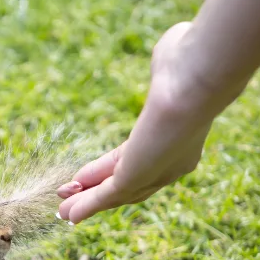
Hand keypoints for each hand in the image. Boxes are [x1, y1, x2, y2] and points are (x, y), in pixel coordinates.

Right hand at [57, 22, 244, 223]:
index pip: (144, 158)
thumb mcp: (174, 64)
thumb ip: (169, 66)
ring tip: (64, 213)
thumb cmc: (190, 63)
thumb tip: (174, 46)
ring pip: (117, 195)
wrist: (195, 80)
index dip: (116, 167)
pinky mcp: (136, 177)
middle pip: (131, 185)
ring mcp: (156, 173)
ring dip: (87, 204)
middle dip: (100, 193)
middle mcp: (173, 162)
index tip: (93, 173)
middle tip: (74, 201)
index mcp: (184, 139)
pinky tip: (69, 212)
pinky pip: (107, 196)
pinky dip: (86, 206)